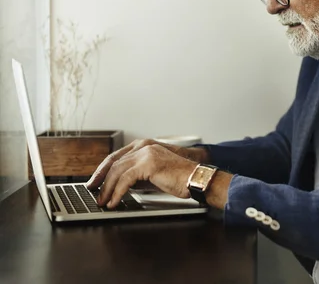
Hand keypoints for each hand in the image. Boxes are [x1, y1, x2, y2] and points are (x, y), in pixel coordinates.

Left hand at [86, 138, 207, 189]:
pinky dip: (117, 192)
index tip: (95, 182)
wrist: (196, 179)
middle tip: (93, 194)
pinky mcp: (148, 164)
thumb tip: (120, 185)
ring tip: (103, 202)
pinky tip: (115, 201)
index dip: (103, 170)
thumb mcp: (153, 174)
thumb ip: (137, 175)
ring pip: (117, 171)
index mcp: (144, 146)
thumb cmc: (179, 178)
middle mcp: (143, 146)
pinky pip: (125, 180)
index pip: (116, 157)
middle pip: (113, 163)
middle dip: (101, 180)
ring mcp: (146, 153)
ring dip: (107, 189)